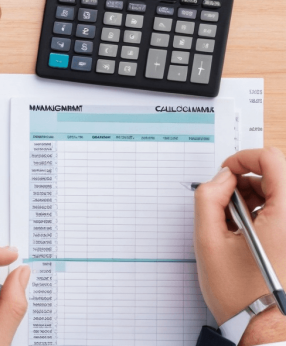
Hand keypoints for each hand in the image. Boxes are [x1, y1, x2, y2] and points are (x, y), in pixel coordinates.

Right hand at [194, 148, 285, 343]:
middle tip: (223, 202)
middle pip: (277, 173)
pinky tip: (244, 232)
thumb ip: (209, 198)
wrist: (262, 327)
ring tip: (232, 223)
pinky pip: (281, 210)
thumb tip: (221, 178)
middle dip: (245, 180)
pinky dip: (262, 211)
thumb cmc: (239, 292)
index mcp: (285, 216)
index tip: (226, 171)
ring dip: (253, 197)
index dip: (243, 158)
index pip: (272, 159)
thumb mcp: (208, 240)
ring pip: (279, 191)